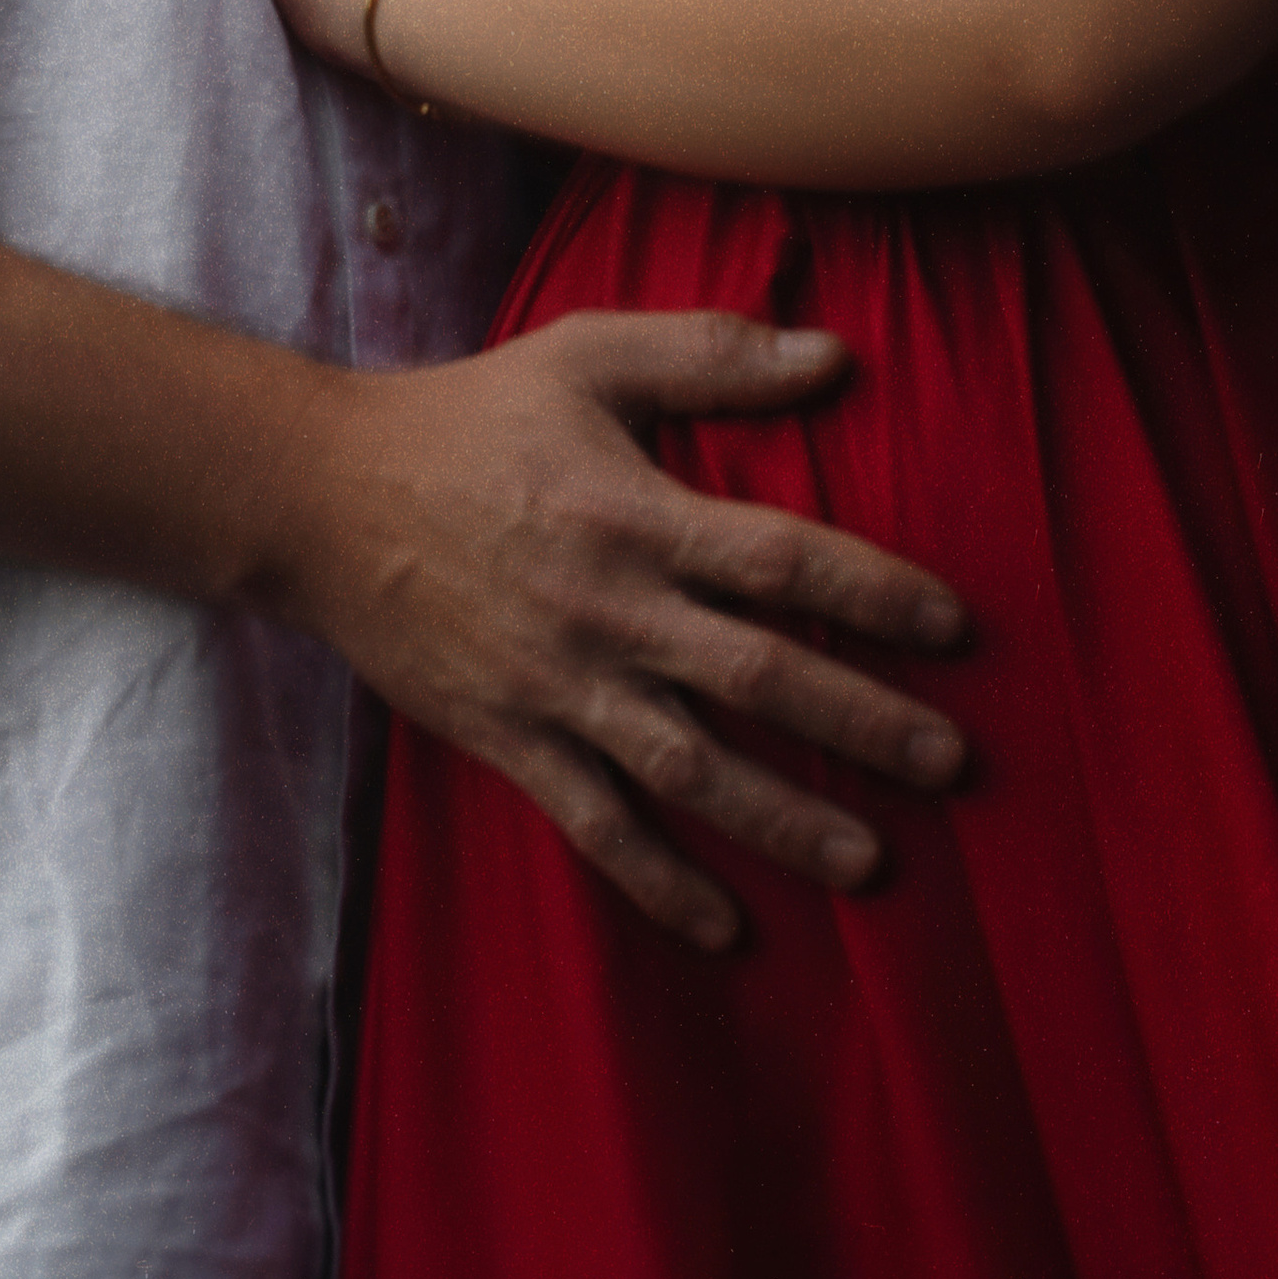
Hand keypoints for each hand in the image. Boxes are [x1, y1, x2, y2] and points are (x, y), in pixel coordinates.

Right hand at [259, 309, 970, 949]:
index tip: (955, 627)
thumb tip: (834, 352)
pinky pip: (594, 825)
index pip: (782, 560)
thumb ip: (710, 353)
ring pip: (689, 770)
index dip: (874, 592)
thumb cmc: (471, 415)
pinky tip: (726, 926)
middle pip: (757, 677)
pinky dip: (659, 884)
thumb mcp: (587, 355)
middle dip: (863, 723)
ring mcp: (558, 686)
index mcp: (636, 513)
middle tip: (952, 764)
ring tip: (870, 861)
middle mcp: (608, 610)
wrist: (323, 497)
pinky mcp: (508, 739)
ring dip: (783, 820)